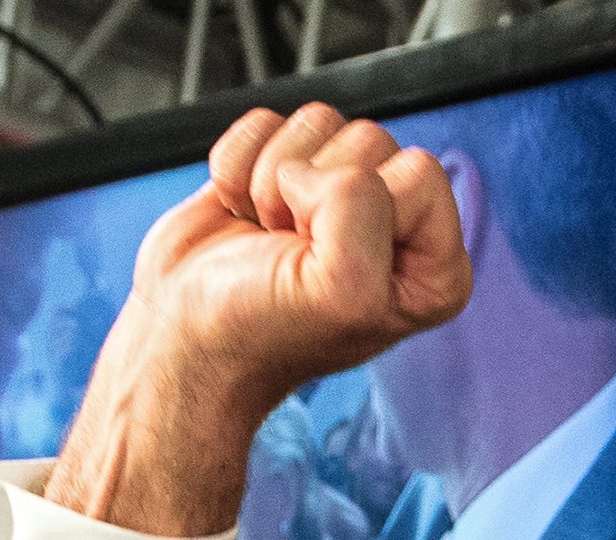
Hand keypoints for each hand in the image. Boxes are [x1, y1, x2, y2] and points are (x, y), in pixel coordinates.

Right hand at [52, 104, 468, 535]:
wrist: (181, 341)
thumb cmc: (261, 332)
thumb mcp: (342, 290)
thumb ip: (359, 208)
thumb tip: (310, 166)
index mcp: (434, 270)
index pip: (421, 173)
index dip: (357, 206)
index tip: (322, 258)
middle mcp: (397, 227)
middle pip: (370, 140)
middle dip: (311, 191)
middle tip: (289, 249)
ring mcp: (336, 195)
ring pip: (318, 124)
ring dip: (271, 180)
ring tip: (266, 236)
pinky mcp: (283, 171)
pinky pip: (267, 122)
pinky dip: (239, 167)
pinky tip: (241, 216)